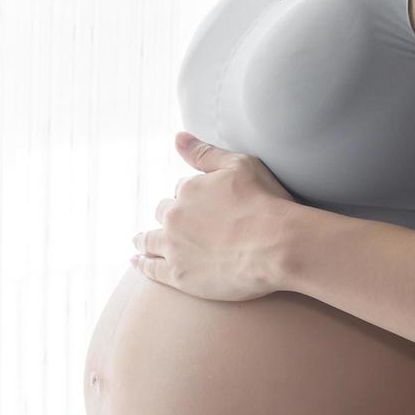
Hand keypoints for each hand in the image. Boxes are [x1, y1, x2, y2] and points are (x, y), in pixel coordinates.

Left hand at [130, 131, 295, 300]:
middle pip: (165, 214)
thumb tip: (177, 138)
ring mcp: (174, 248)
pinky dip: (142, 264)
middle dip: (169, 216)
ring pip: (150, 240)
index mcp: (188, 190)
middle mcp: (175, 217)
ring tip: (139, 242)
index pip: (182, 190)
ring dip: (144, 239)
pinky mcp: (178, 276)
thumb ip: (204, 153)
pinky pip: (151, 269)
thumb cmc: (264, 202)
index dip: (192, 197)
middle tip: (175, 224)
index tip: (203, 205)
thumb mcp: (238, 165)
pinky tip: (137, 261)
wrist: (277, 245)